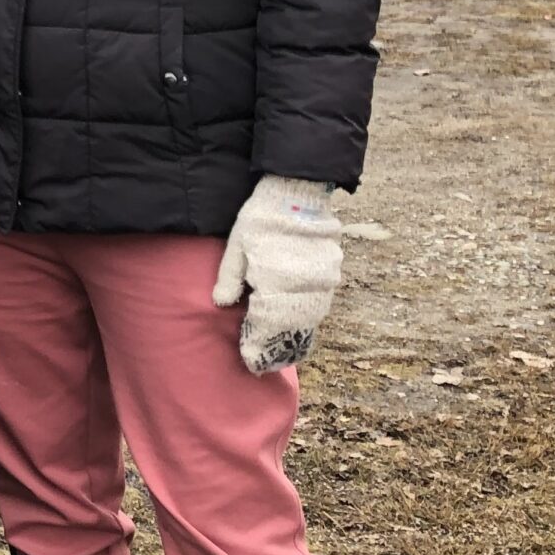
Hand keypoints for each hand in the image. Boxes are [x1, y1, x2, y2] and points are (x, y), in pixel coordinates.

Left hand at [211, 175, 341, 373]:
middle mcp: (303, 287)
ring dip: (294, 338)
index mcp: (276, 283)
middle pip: (290, 329)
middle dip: (276, 348)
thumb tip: (221, 303)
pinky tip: (297, 326)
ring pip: (309, 321)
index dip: (257, 345)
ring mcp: (322, 282)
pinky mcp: (332, 274)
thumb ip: (229, 278)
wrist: (296, 191)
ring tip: (280, 352)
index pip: (266, 325)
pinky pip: (321, 306)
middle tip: (263, 363)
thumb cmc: (261, 219)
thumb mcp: (236, 247)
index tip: (248, 360)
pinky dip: (307, 320)